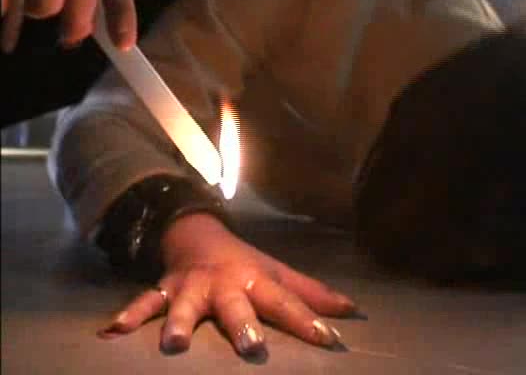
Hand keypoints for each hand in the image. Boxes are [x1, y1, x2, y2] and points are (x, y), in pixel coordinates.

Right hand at [98, 214, 356, 355]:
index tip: (329, 341)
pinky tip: (112, 333)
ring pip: (185, 305)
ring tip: (173, 345)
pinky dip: (130, 315)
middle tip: (251, 347)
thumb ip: (313, 295)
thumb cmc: (247, 265)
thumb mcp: (280, 275)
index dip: (308, 321)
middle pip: (236, 305)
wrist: (202, 237)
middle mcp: (225, 284)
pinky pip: (145, 301)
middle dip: (242, 324)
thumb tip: (353, 312)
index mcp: (256, 281)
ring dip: (178, 322)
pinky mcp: (165, 289)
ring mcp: (192, 287)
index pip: (287, 303)